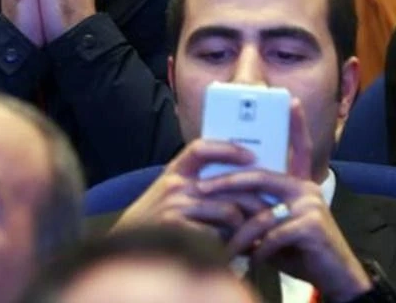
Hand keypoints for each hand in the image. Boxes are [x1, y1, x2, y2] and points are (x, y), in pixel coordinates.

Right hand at [114, 139, 255, 237]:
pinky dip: (227, 243)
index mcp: (173, 172)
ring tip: (250, 232)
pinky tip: (232, 248)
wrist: (125, 244)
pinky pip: (217, 235)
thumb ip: (194, 182)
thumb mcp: (168, 191)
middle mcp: (174, 185)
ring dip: (243, 224)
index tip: (251, 156)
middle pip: (226, 184)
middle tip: (269, 207)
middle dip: (252, 197)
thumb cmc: (153, 218)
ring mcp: (175, 208)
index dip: (228, 148)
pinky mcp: (178, 231)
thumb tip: (236, 178)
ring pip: (228, 211)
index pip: (201, 148)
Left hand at [203, 101, 371, 301]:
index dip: (295, 125)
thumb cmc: (301, 251)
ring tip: (227, 249)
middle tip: (199, 189)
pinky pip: (272, 235)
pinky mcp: (311, 226)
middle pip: (258, 177)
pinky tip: (253, 260)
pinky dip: (258, 250)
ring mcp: (310, 206)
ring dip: (239, 235)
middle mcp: (306, 189)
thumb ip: (259, 211)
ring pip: (260, 214)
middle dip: (225, 183)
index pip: (298, 149)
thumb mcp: (276, 227)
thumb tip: (224, 204)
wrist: (334, 277)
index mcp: (299, 185)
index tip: (289, 101)